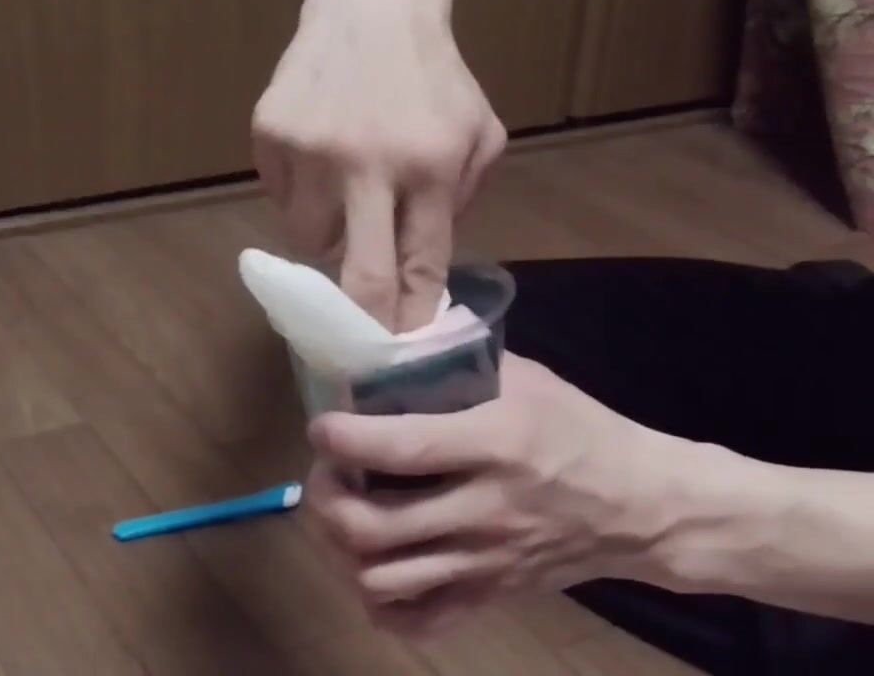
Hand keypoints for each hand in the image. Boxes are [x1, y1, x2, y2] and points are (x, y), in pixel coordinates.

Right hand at [252, 0, 505, 330]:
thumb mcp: (478, 133)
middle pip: (360, 277)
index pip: (420, 266)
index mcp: (429, 167)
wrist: (371, 8)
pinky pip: (281, 199)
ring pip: (309, 241)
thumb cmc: (434, 79)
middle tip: (360, 350)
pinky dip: (300, 195)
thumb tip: (427, 271)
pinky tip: (320, 161)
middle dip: (363, 325)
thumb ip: (462, 201)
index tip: (404, 354)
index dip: (411, 318)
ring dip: (329, 237)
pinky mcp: (270, 136)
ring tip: (345, 200)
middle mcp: (367, 164)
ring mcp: (310, 151)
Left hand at [303, 354, 685, 636]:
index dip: (343, 438)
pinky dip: (381, 602)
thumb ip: (463, 363)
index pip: (400, 447)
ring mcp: (485, 562)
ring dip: (344, 550)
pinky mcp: (491, 596)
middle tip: (326, 474)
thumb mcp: (529, 381)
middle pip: (373, 526)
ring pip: (382, 579)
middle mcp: (484, 510)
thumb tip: (395, 346)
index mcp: (495, 445)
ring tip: (344, 518)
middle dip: (327, 498)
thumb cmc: (581, 432)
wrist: (644, 507)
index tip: (323, 426)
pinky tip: (377, 567)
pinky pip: (417, 620)